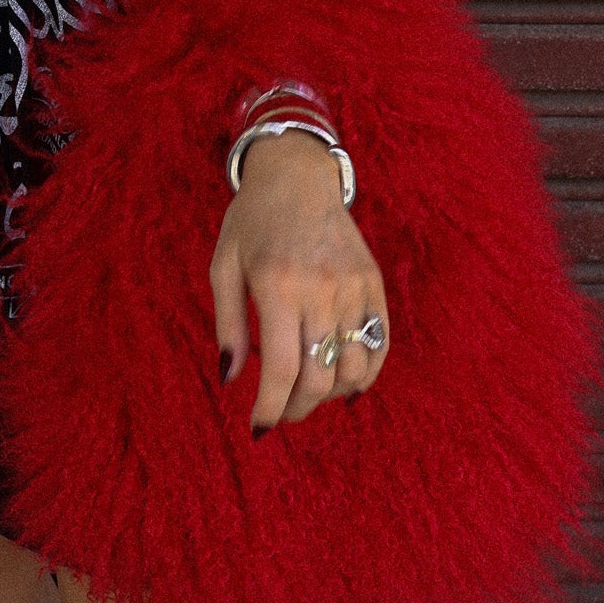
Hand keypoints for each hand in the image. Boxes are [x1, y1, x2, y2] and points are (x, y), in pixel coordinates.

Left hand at [209, 129, 388, 433]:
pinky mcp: (374, 282)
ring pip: (353, 367)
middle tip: (280, 413)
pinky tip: (344, 381)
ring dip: (330, 395)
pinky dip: (366, 373)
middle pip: (319, 377)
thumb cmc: (251, 221)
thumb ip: (227, 325)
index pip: (282, 369)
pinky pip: (380, 344)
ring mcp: (353, 286)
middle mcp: (320, 288)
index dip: (270, 408)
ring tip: (308, 393)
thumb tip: (230, 379)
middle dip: (297, 408)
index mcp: (278, 285)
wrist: (297, 175)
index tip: (259, 427)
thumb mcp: (223, 266)